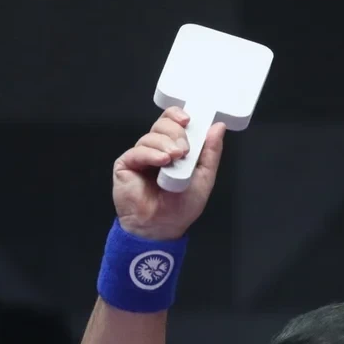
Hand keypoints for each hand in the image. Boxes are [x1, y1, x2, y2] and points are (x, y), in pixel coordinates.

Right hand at [111, 106, 226, 241]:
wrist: (162, 228)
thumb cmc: (180, 208)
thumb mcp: (204, 177)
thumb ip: (210, 152)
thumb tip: (218, 127)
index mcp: (173, 149)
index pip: (173, 122)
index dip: (178, 116)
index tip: (188, 120)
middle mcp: (156, 150)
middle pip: (162, 124)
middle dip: (176, 133)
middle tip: (184, 150)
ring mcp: (140, 157)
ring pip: (151, 136)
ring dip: (165, 144)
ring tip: (174, 159)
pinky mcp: (126, 165)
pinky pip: (138, 151)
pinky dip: (151, 154)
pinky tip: (162, 161)